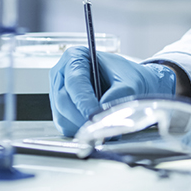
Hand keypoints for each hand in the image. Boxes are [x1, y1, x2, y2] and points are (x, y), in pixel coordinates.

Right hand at [49, 47, 175, 135]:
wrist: (131, 85)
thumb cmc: (128, 77)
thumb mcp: (129, 82)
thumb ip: (119, 94)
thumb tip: (102, 111)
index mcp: (75, 57)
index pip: (74, 82)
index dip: (83, 101)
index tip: (93, 115)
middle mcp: (62, 75)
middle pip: (63, 101)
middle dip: (82, 118)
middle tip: (101, 128)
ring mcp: (59, 94)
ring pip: (62, 117)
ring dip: (82, 127)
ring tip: (106, 130)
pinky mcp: (62, 111)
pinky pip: (65, 126)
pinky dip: (82, 132)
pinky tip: (99, 129)